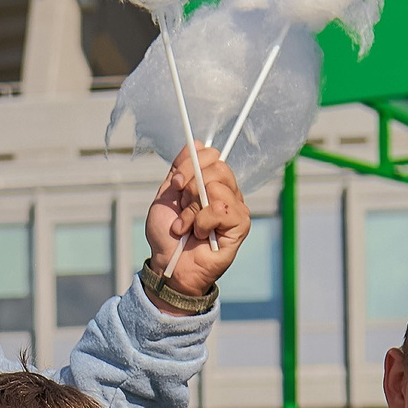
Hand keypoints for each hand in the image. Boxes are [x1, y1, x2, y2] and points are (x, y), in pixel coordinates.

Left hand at [145, 144, 248, 295]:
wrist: (169, 265)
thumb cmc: (168, 236)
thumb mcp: (167, 196)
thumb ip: (179, 170)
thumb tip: (194, 142)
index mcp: (210, 183)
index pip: (211, 155)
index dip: (190, 164)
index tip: (176, 184)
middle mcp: (226, 192)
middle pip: (217, 166)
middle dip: (190, 187)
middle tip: (181, 207)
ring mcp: (236, 207)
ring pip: (217, 187)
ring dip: (193, 209)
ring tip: (187, 227)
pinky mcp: (240, 225)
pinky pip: (221, 208)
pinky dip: (202, 221)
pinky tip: (199, 234)